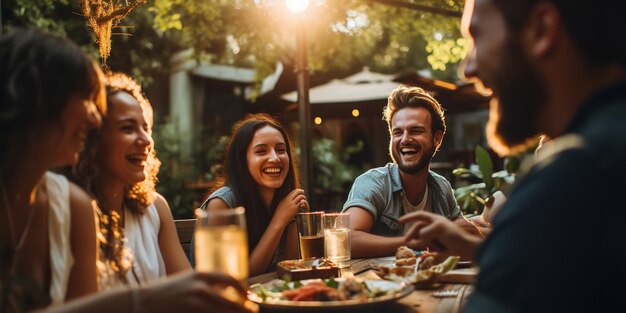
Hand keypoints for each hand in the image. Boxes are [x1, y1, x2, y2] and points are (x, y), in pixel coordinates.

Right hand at [138, 271, 255, 312]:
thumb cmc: (164, 292)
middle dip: (243, 310)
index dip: (243, 289)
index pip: (230, 279)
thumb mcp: (186, 281)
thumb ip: (205, 284)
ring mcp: (195, 302)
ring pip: (223, 312)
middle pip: (231, 302)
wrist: (140, 301)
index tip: (249, 297)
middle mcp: (200, 287)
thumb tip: (225, 292)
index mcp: (201, 275)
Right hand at [274, 189, 306, 225]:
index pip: (293, 191)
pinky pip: (301, 202)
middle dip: (302, 192)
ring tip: (304, 201)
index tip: (300, 193)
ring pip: (301, 196)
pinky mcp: (295, 208)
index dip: (298, 191)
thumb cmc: (279, 215)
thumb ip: (285, 201)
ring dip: (304, 198)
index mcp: (285, 198)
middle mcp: (288, 199)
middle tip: (303, 195)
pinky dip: (304, 203)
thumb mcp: (281, 205)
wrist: (278, 220)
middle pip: (297, 191)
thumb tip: (289, 199)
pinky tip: (303, 205)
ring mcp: (292, 204)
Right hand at [399, 212, 480, 260]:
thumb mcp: (439, 229)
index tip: (399, 221)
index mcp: (434, 219)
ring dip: (425, 243)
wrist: (465, 248)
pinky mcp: (438, 244)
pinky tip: (437, 251)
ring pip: (422, 238)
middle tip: (406, 242)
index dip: (409, 217)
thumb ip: (426, 231)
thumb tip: (419, 236)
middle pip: (418, 229)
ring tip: (432, 248)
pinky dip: (430, 248)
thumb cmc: (454, 236)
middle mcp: (434, 226)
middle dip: (413, 235)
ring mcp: (435, 235)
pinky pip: (428, 245)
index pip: (419, 216)